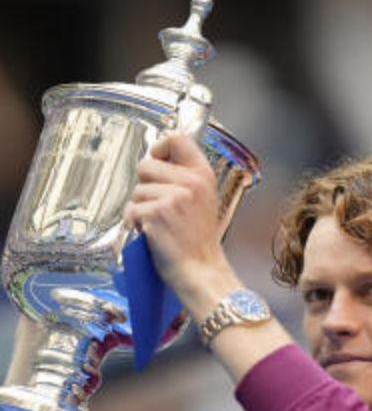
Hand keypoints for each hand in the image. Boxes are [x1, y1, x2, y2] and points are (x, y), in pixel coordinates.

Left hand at [123, 134, 232, 303]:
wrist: (201, 271)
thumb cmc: (198, 243)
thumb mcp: (203, 202)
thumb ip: (184, 179)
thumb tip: (156, 161)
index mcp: (203, 176)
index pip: (177, 139)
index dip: (161, 147)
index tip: (159, 159)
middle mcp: (190, 182)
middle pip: (146, 164)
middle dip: (145, 185)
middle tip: (161, 207)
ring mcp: (173, 197)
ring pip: (136, 191)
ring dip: (140, 208)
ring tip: (160, 225)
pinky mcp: (154, 212)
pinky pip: (130, 210)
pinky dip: (135, 224)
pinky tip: (153, 235)